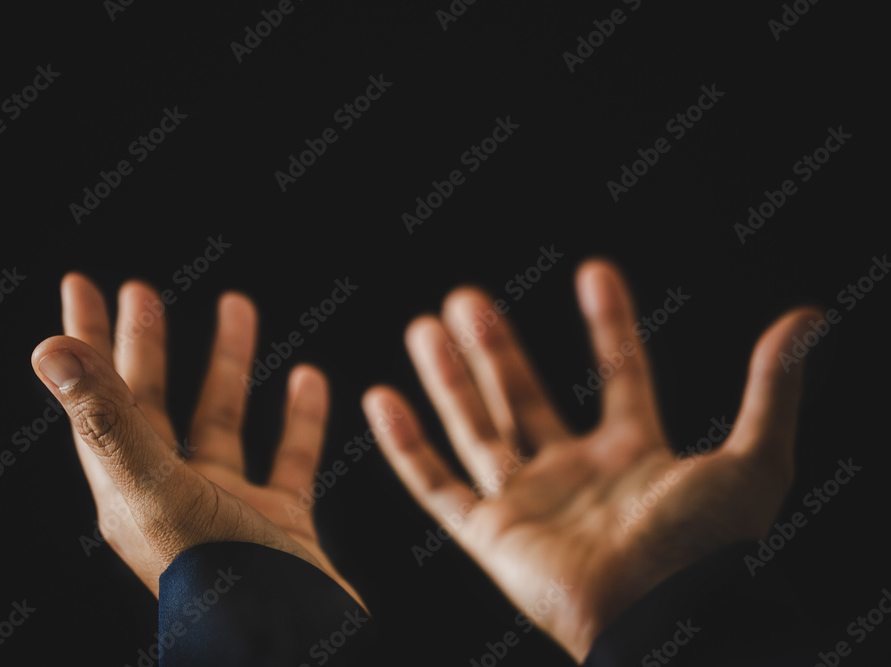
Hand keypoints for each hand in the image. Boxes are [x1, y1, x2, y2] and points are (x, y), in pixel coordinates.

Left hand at [32, 273, 361, 604]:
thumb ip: (109, 420)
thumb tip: (49, 350)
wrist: (290, 640)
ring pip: (224, 422)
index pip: (98, 399)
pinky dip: (299, 418)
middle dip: (146, 345)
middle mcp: (173, 496)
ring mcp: (229, 509)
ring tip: (236, 305)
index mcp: (131, 489)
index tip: (81, 285)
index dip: (86, 340)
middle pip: (153, 405)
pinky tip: (307, 379)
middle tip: (142, 290)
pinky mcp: (280, 523)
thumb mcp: (157, 491)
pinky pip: (289, 459)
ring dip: (227, 365)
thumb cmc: (220, 579)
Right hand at [363, 259, 817, 661]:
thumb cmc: (707, 551)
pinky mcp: (489, 535)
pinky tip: (381, 399)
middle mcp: (573, 476)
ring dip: (450, 377)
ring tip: (427, 324)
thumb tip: (806, 319)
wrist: (662, 618)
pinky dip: (405, 446)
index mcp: (632, 457)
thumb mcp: (751, 460)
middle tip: (467, 296)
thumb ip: (770, 389)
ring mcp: (526, 504)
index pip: (617, 375)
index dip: (609, 323)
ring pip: (476, 429)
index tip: (596, 269)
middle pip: (525, 397)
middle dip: (497, 346)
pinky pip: (435, 485)